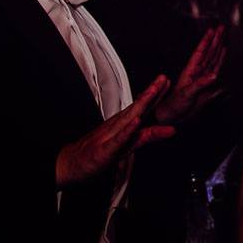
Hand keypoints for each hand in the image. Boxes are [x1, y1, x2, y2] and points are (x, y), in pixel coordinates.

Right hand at [56, 76, 176, 185]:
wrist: (70, 164)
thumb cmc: (99, 153)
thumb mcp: (129, 145)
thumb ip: (149, 135)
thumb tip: (172, 130)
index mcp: (123, 123)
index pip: (142, 107)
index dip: (155, 94)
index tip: (167, 81)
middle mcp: (118, 126)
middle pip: (137, 107)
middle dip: (151, 93)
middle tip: (163, 78)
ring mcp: (111, 136)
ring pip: (128, 118)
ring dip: (141, 105)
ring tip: (152, 92)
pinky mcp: (106, 150)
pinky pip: (118, 139)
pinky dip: (127, 130)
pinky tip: (136, 122)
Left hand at [152, 26, 226, 124]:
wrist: (173, 114)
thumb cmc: (175, 104)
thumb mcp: (187, 94)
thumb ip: (200, 84)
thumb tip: (214, 75)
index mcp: (191, 70)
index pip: (200, 52)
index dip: (206, 41)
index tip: (212, 30)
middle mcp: (197, 70)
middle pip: (208, 51)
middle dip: (215, 39)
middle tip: (221, 27)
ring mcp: (202, 75)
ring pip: (212, 56)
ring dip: (218, 46)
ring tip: (223, 35)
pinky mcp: (207, 81)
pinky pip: (215, 66)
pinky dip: (220, 58)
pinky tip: (223, 52)